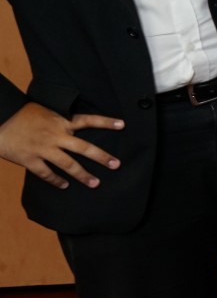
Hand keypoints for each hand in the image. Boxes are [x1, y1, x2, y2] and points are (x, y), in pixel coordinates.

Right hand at [0, 101, 122, 188]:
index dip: (106, 122)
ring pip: (68, 165)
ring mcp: (44, 149)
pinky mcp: (30, 160)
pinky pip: (46, 173)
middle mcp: (56, 136)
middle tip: (116, 165)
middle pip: (84, 148)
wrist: (0, 119)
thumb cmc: (22, 114)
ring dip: (83, 175)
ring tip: (95, 183)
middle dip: (102, 157)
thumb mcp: (46, 111)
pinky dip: (56, 180)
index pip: (88, 120)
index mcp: (61, 121)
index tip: (123, 125)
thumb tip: (73, 125)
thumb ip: (60, 120)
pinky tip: (65, 185)